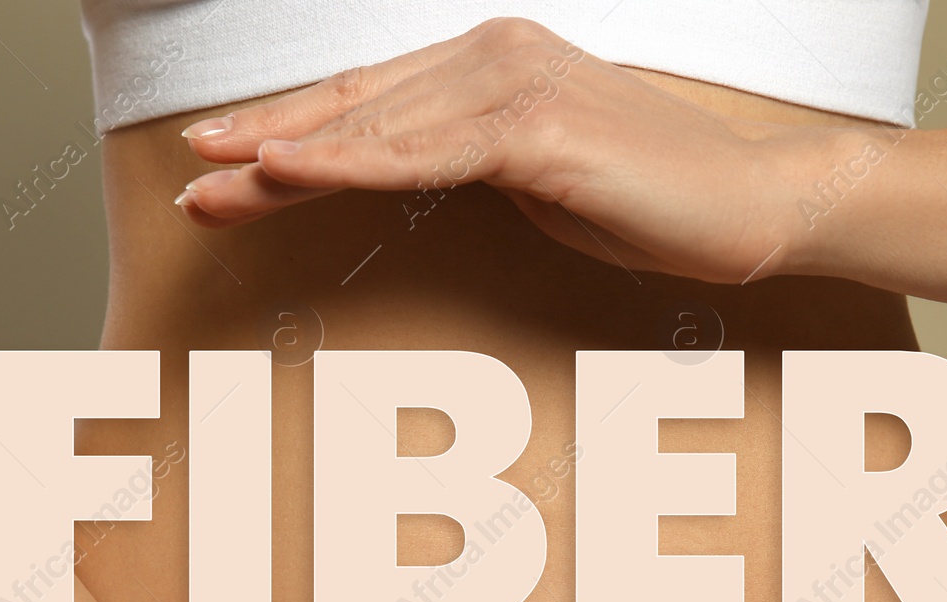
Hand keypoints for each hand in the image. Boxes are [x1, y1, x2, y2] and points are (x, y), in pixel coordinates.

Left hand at [174, 17, 824, 283]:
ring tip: (212, 184)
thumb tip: (408, 171)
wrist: (753, 201)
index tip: (227, 166)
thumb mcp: (536, 176)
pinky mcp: (537, 127)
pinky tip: (285, 171)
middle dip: (265, 146)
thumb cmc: (651, 196)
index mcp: (489, 63)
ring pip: (375, 128)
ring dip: (284, 159)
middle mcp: (493, 55)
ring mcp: (515, 83)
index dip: (291, 130)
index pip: (370, 101)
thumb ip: (467, 160)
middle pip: (356, 107)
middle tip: (192, 180)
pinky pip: (422, 156)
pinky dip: (347, 164)